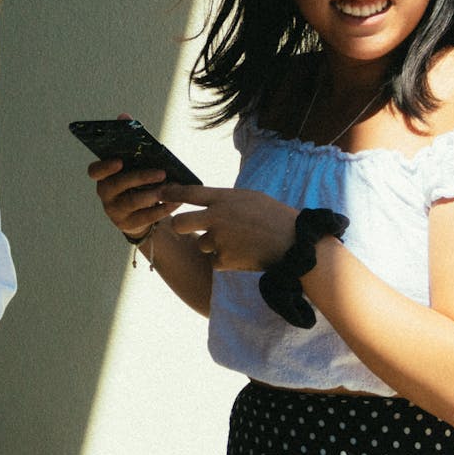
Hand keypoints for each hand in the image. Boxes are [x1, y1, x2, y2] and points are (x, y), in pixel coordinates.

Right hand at [88, 156, 182, 241]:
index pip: (95, 171)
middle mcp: (105, 193)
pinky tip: (176, 202)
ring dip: (154, 194)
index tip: (119, 162)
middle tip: (162, 174)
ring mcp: (114, 210)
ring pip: (133, 201)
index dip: (105, 167)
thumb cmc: (135, 186)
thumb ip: (138, 166)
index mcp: (104, 176)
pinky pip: (146, 216)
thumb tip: (160, 159)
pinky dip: (163, 208)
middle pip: (118, 184)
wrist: (136, 214)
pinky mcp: (128, 224)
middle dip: (141, 177)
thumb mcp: (132, 175)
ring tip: (171, 189)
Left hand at [160, 183, 297, 270]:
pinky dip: (225, 260)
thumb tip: (207, 201)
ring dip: (214, 245)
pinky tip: (242, 254)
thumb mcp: (249, 198)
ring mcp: (219, 240)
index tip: (161, 193)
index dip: (172, 193)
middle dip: (179, 226)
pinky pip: (214, 261)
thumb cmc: (274, 217)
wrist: (292, 242)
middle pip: (179, 223)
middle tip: (184, 227)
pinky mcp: (224, 260)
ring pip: (202, 244)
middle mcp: (216, 218)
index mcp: (223, 199)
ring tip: (238, 242)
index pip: (189, 194)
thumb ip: (225, 200)